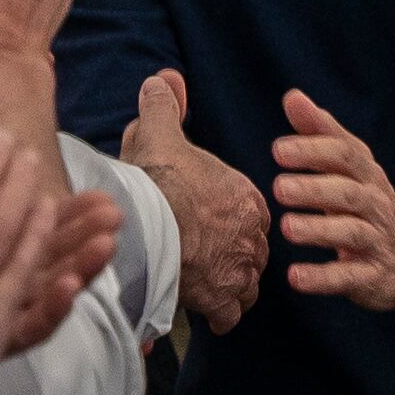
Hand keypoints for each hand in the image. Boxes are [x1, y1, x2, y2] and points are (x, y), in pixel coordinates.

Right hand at [125, 71, 270, 325]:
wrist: (142, 222)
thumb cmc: (153, 177)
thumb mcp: (158, 131)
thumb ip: (164, 106)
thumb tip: (162, 79)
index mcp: (245, 199)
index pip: (252, 215)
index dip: (232, 221)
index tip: (211, 224)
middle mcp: (250, 237)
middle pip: (251, 252)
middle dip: (233, 256)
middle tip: (205, 256)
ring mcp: (237, 271)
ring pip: (246, 286)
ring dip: (229, 287)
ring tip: (204, 283)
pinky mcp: (219, 299)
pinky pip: (229, 315)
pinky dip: (217, 314)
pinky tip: (198, 307)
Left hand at [273, 89, 394, 308]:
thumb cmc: (368, 203)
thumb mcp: (352, 168)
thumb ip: (322, 133)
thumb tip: (293, 96)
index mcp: (367, 175)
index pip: (347, 156)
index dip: (315, 151)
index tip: (279, 149)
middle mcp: (375, 205)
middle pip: (349, 193)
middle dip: (315, 189)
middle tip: (280, 187)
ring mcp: (376, 241)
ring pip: (351, 233)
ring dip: (319, 230)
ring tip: (287, 227)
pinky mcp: (372, 276)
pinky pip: (349, 277)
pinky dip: (323, 278)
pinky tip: (295, 278)